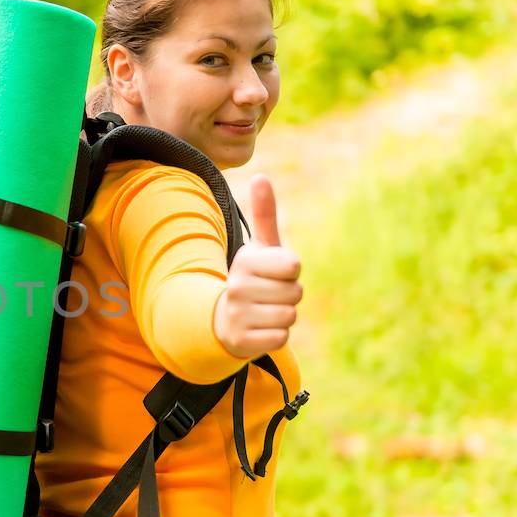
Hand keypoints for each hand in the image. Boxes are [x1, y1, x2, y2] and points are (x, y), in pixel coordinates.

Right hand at [214, 175, 302, 358]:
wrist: (220, 318)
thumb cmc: (251, 278)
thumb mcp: (259, 248)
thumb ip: (265, 213)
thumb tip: (261, 176)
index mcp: (246, 261)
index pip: (294, 266)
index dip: (290, 272)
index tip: (274, 273)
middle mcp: (238, 286)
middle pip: (295, 293)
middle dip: (288, 296)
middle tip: (269, 295)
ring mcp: (238, 315)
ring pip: (290, 316)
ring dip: (283, 316)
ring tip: (264, 311)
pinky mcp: (242, 341)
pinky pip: (281, 337)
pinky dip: (276, 335)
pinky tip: (260, 329)